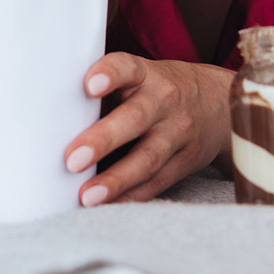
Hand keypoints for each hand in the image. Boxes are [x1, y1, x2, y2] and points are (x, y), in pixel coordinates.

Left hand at [63, 52, 233, 205]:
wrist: (220, 103)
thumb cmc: (159, 89)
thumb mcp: (140, 76)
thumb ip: (106, 90)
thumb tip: (53, 114)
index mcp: (147, 75)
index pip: (127, 68)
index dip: (109, 74)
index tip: (89, 85)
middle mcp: (164, 101)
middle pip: (135, 119)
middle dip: (103, 140)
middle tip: (71, 159)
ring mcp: (178, 133)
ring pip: (147, 158)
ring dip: (116, 179)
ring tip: (87, 196)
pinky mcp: (185, 161)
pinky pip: (156, 183)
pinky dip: (131, 196)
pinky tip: (107, 206)